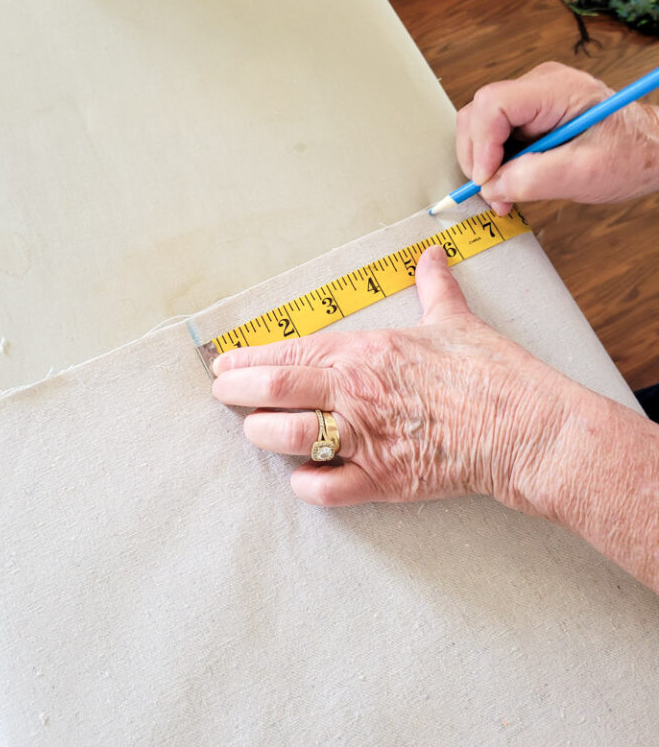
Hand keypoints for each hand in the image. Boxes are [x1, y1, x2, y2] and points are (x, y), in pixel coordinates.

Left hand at [212, 246, 565, 513]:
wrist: (525, 427)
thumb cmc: (490, 373)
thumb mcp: (455, 321)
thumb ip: (433, 288)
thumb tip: (432, 257)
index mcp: (364, 351)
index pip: (289, 352)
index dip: (247, 359)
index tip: (224, 363)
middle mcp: (354, 392)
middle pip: (272, 391)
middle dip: (236, 393)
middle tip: (221, 394)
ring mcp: (365, 438)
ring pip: (287, 437)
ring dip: (262, 435)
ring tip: (254, 432)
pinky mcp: (382, 481)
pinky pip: (324, 489)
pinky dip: (305, 484)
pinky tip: (301, 478)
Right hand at [456, 61, 658, 214]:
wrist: (650, 152)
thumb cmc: (631, 155)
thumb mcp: (585, 173)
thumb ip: (534, 179)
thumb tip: (491, 186)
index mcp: (557, 90)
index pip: (494, 104)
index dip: (481, 143)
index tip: (487, 178)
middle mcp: (539, 87)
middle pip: (478, 115)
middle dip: (477, 158)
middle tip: (494, 193)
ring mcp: (531, 101)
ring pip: (480, 127)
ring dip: (484, 165)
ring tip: (504, 194)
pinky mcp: (528, 118)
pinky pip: (495, 137)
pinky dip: (494, 165)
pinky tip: (509, 184)